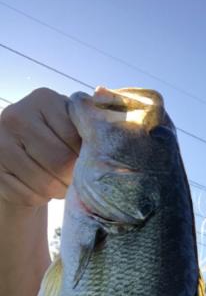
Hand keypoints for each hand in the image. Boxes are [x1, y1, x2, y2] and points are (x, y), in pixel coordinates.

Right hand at [0, 87, 80, 208]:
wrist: (23, 154)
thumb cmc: (60, 138)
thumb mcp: (75, 122)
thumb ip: (91, 116)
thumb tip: (105, 97)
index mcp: (44, 99)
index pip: (74, 139)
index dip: (86, 159)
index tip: (87, 162)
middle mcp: (16, 116)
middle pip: (60, 163)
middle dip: (73, 179)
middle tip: (76, 181)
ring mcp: (0, 142)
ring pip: (44, 184)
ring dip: (59, 191)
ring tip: (61, 184)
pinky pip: (26, 195)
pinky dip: (40, 199)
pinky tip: (41, 189)